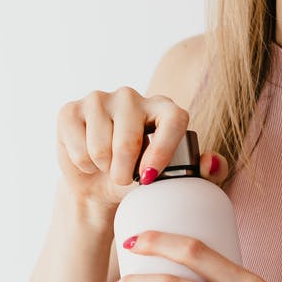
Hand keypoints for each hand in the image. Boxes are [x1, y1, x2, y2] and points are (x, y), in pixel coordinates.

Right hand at [53, 88, 228, 212]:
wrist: (99, 184)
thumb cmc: (141, 179)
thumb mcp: (176, 180)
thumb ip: (204, 173)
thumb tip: (210, 162)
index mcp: (164, 108)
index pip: (173, 119)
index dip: (163, 149)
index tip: (150, 176)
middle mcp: (132, 97)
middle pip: (129, 138)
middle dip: (124, 171)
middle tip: (124, 178)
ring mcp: (99, 99)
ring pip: (99, 145)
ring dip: (102, 167)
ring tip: (106, 165)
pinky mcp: (71, 110)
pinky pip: (76, 144)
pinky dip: (81, 162)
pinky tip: (86, 158)